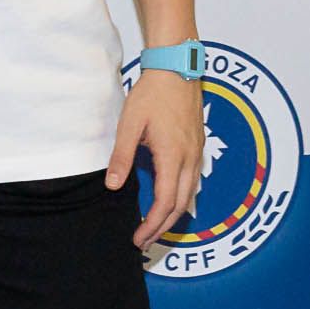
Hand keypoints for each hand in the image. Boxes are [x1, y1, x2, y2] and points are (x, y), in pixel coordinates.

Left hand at [110, 58, 206, 249]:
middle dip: (163, 227)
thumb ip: (121, 156)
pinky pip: (193, 181)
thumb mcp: (130, 124)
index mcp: (173, 156)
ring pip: (190, 194)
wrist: (178, 68)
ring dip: (173, 214)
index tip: (138, 238)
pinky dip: (181, 198)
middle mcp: (190, 158)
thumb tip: (112, 186)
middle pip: (181, 205)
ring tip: (155, 226)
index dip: (152, 224)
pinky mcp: (198, 145)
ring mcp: (197, 152)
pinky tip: (169, 199)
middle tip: (145, 240)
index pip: (165, 203)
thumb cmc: (153, 93)